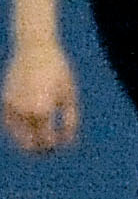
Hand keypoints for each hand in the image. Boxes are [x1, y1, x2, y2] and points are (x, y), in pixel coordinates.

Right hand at [2, 39, 78, 153]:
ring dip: (27, 141)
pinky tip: (30, 127)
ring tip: (41, 139)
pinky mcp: (4, 101)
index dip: (55, 147)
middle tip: (50, 149)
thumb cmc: (58, 71)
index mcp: (42, 110)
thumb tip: (67, 142)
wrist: (34, 49)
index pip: (46, 142)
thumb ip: (70, 121)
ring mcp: (10, 106)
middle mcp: (23, 111)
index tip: (61, 146)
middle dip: (39, 150)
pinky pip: (9, 124)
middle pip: (28, 144)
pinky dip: (18, 129)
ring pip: (16, 136)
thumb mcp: (70, 95)